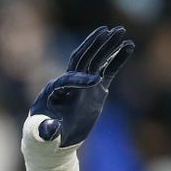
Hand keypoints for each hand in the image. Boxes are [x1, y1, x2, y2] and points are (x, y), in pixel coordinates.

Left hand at [31, 25, 133, 145]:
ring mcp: (83, 84)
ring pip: (96, 60)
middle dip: (96, 46)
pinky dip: (117, 59)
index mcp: (54, 90)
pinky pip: (108, 70)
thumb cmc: (43, 137)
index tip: (96, 81)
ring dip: (108, 46)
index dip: (80, 79)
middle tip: (110, 31)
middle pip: (82, 59)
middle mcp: (68, 82)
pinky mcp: (95, 89)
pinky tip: (128, 46)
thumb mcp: (42, 135)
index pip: (67, 80)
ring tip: (121, 31)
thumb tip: (51, 129)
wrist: (52, 139)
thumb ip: (45, 131)